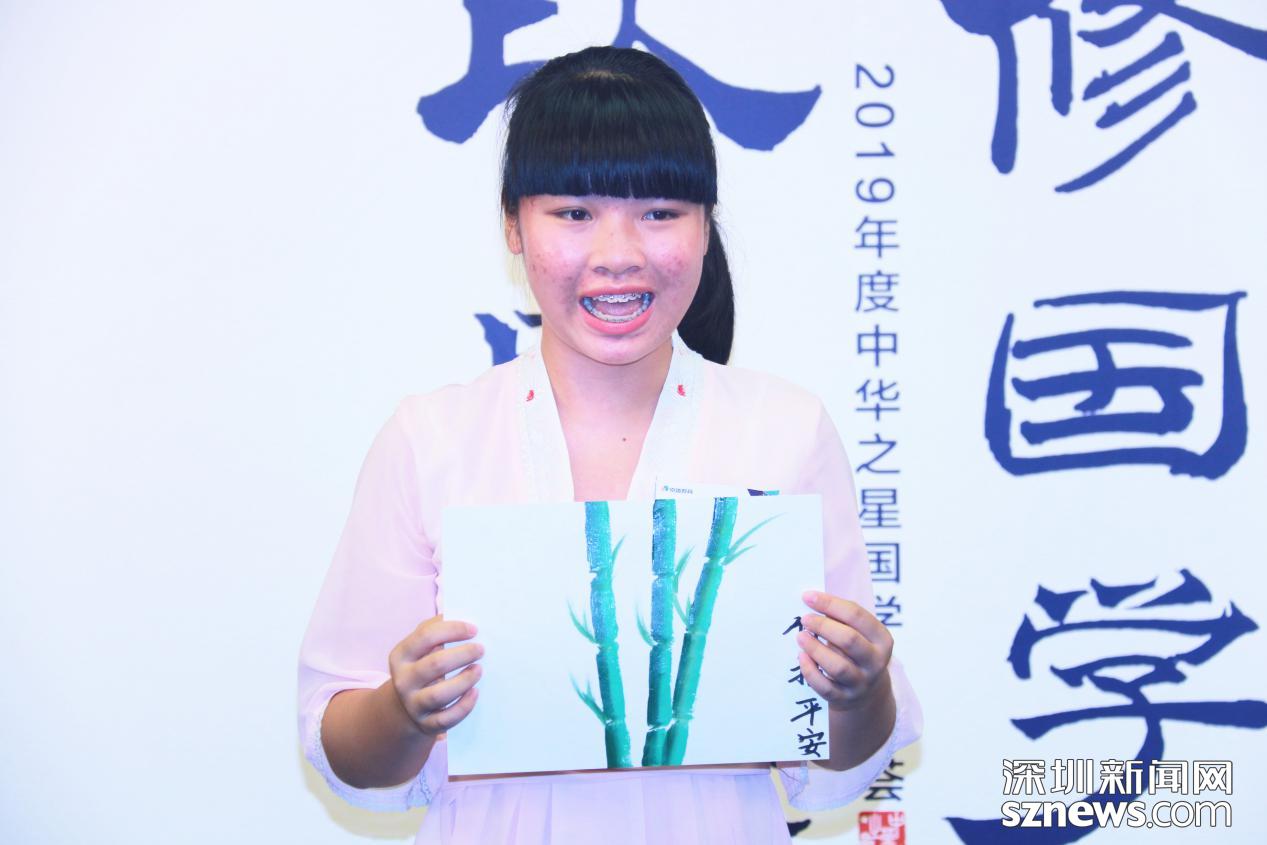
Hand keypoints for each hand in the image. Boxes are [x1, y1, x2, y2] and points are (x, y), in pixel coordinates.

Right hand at [388, 615, 483, 736]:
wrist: (407, 705)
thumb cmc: (422, 665)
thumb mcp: (420, 648)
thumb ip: (435, 630)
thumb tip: (460, 615)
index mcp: (400, 656)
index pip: (426, 637)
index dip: (453, 630)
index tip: (474, 630)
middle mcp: (403, 680)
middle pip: (435, 664)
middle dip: (462, 654)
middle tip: (481, 649)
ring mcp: (413, 704)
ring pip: (439, 695)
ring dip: (464, 681)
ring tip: (479, 669)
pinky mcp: (426, 724)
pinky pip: (446, 719)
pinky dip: (463, 706)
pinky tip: (475, 692)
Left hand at [795, 590, 892, 710]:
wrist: (868, 693)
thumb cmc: (857, 652)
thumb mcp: (861, 634)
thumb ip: (843, 618)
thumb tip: (814, 600)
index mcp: (882, 639)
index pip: (857, 616)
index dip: (830, 603)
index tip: (808, 596)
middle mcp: (876, 662)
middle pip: (849, 640)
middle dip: (823, 626)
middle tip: (805, 619)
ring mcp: (861, 682)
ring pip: (838, 667)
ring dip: (815, 649)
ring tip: (801, 636)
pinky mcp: (845, 698)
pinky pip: (825, 687)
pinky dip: (810, 671)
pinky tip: (801, 656)